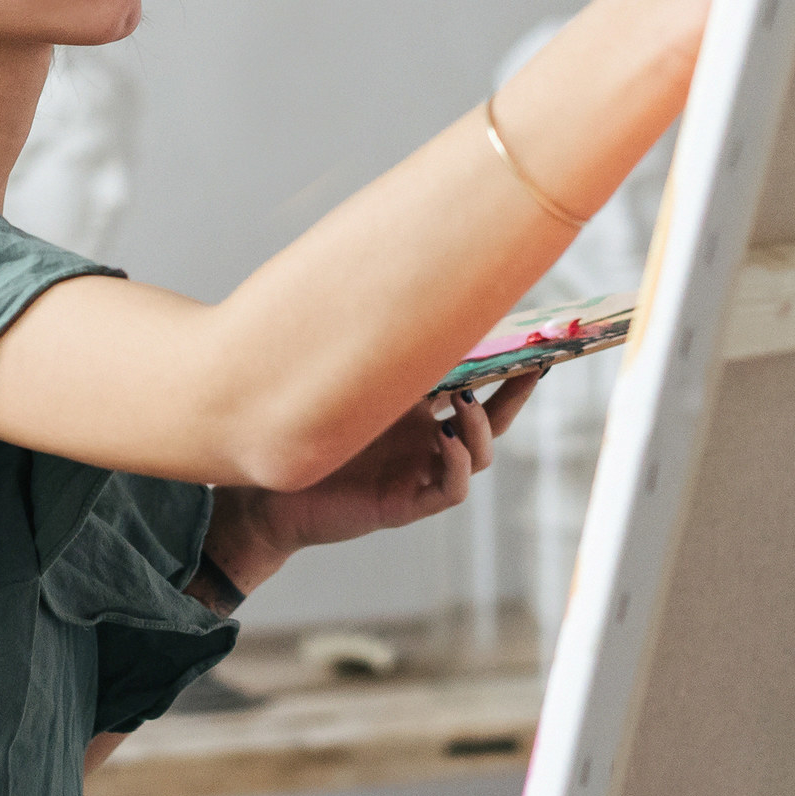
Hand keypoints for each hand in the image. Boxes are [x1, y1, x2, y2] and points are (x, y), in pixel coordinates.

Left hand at [208, 374, 542, 587]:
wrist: (264, 493)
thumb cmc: (297, 433)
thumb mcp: (340, 384)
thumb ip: (368, 351)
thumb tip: (394, 293)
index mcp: (417, 410)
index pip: (473, 386)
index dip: (503, 368)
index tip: (528, 341)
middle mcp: (426, 440)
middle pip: (491, 419)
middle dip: (514, 394)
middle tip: (530, 369)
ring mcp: (419, 471)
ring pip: (478, 453)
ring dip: (480, 426)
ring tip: (464, 403)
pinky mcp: (406, 503)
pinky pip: (451, 488)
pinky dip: (457, 464)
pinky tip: (447, 440)